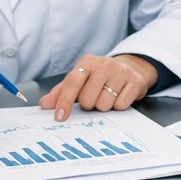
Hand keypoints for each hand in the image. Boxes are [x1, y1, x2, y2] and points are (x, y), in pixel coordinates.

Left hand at [39, 54, 158, 121]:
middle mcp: (104, 64)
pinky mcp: (135, 81)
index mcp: (87, 62)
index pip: (72, 83)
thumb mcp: (80, 80)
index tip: (59, 117)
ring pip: (104, 104)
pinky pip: (121, 105)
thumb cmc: (98, 77)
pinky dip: (119, 106)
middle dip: (89, 104)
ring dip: (104, 106)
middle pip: (88, 99)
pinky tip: (119, 96)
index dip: (64, 102)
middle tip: (94, 97)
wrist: (128, 68)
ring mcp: (121, 72)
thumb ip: (61, 92)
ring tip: (107, 96)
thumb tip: (44, 105)